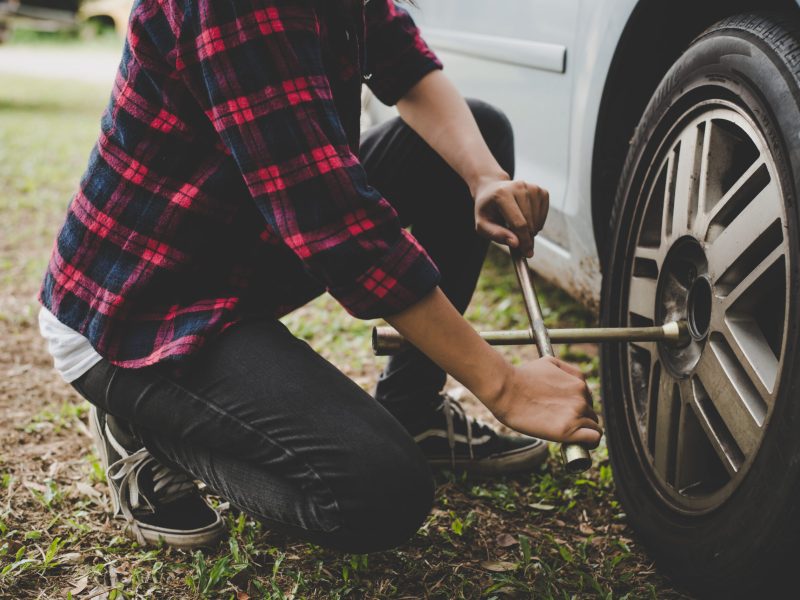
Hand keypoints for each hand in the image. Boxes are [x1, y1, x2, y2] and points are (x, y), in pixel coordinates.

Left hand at [473, 176, 549, 257]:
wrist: (492, 190)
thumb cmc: (487, 209)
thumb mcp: (482, 224)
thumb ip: (496, 234)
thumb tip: (516, 243)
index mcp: (502, 195)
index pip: (518, 223)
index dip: (524, 241)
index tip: (527, 253)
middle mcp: (519, 187)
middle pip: (530, 222)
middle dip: (527, 238)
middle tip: (522, 247)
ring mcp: (532, 187)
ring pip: (538, 220)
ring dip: (531, 231)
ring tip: (517, 228)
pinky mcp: (541, 191)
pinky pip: (544, 215)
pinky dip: (537, 223)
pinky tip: (526, 220)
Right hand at [487, 356, 602, 446]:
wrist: (506, 390)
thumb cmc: (520, 377)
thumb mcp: (548, 362)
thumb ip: (565, 369)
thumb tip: (570, 379)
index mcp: (578, 383)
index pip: (588, 399)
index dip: (578, 407)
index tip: (567, 413)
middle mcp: (581, 397)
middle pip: (590, 413)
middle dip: (579, 419)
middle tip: (562, 423)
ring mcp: (576, 413)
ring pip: (593, 426)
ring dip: (582, 430)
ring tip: (568, 435)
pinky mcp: (568, 430)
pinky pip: (594, 438)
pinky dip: (591, 442)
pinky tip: (583, 444)